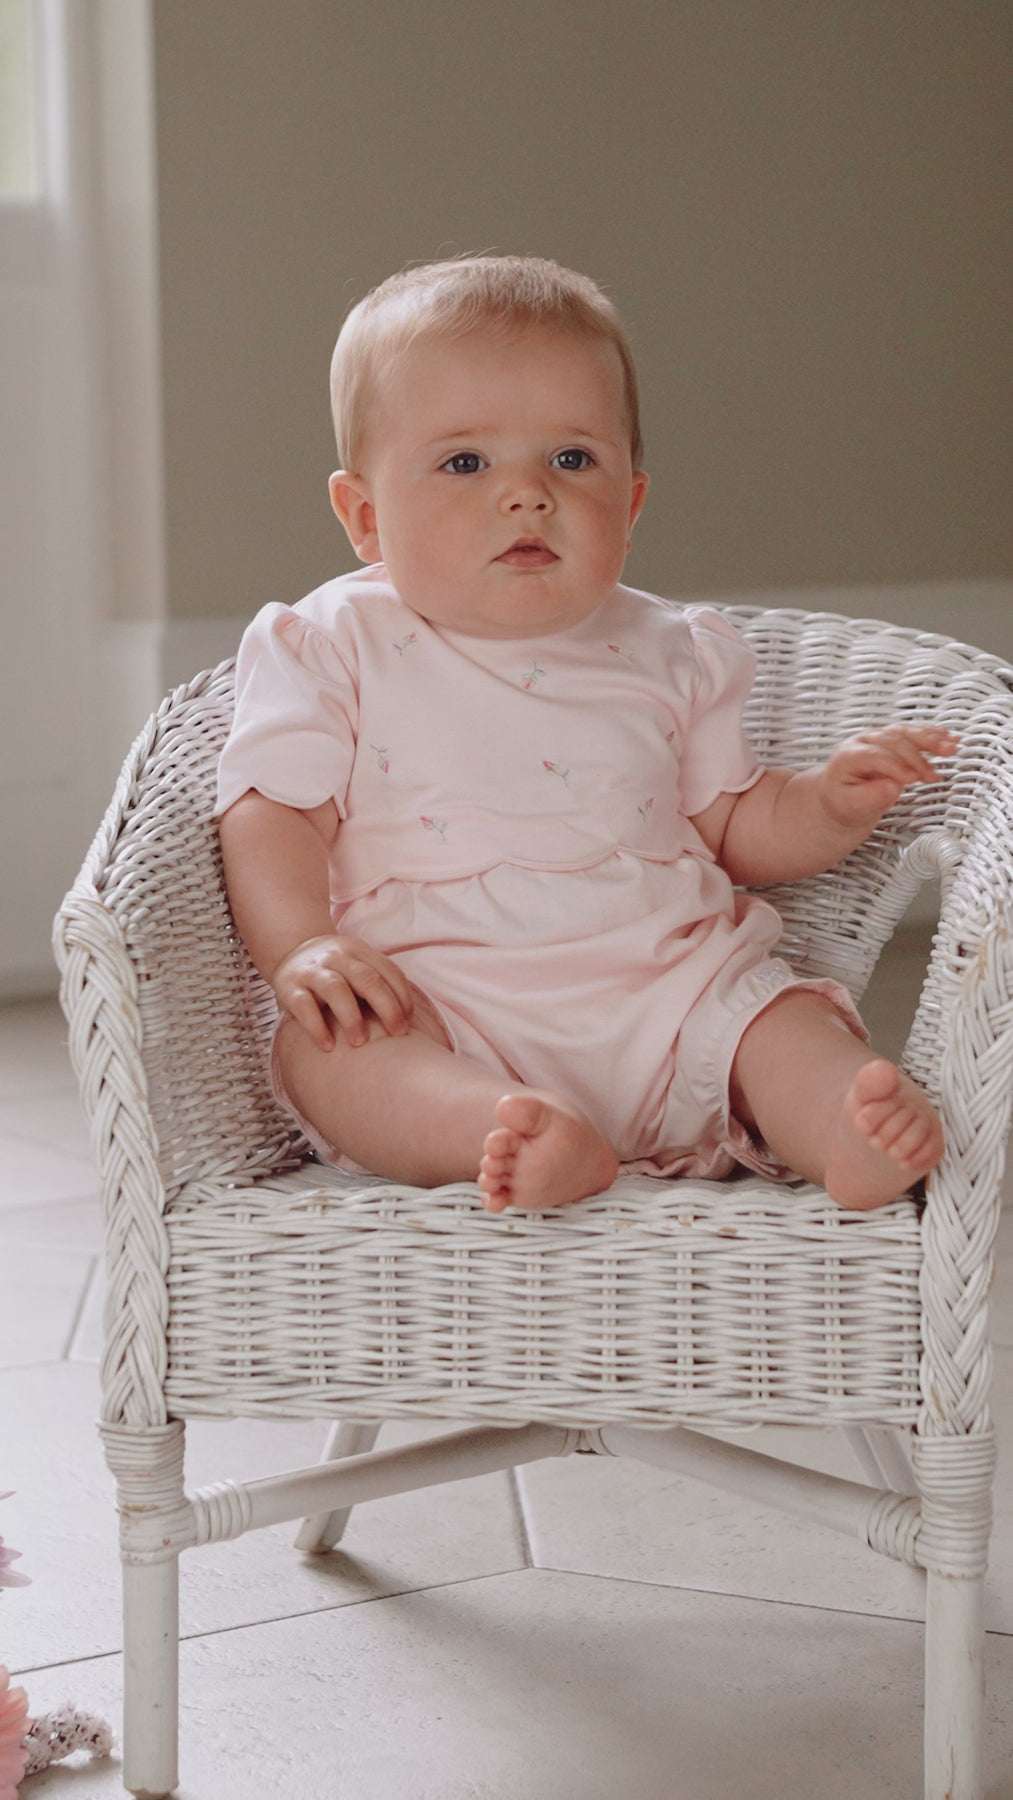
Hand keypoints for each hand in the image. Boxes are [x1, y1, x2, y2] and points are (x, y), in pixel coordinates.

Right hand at [270, 934, 413, 1050]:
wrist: (291, 952)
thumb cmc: (336, 971)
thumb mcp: (357, 966)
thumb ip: (379, 983)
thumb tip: (411, 1020)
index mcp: (359, 952)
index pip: (388, 971)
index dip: (402, 996)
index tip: (409, 1021)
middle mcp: (336, 958)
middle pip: (366, 979)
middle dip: (387, 1007)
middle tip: (397, 1034)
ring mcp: (312, 971)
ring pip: (335, 989)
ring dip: (351, 1017)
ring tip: (360, 1043)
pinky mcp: (289, 987)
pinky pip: (303, 1006)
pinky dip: (316, 1026)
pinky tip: (328, 1046)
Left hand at [820, 725, 958, 831]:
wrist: (841, 796)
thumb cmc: (843, 801)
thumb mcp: (850, 805)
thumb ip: (870, 797)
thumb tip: (892, 788)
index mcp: (849, 755)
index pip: (875, 756)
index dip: (895, 766)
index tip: (910, 779)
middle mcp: (865, 741)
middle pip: (894, 742)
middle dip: (916, 757)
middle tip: (931, 775)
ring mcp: (880, 738)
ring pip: (907, 733)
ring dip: (931, 740)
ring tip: (950, 748)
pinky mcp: (895, 741)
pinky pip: (915, 734)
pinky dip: (934, 736)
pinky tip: (950, 738)